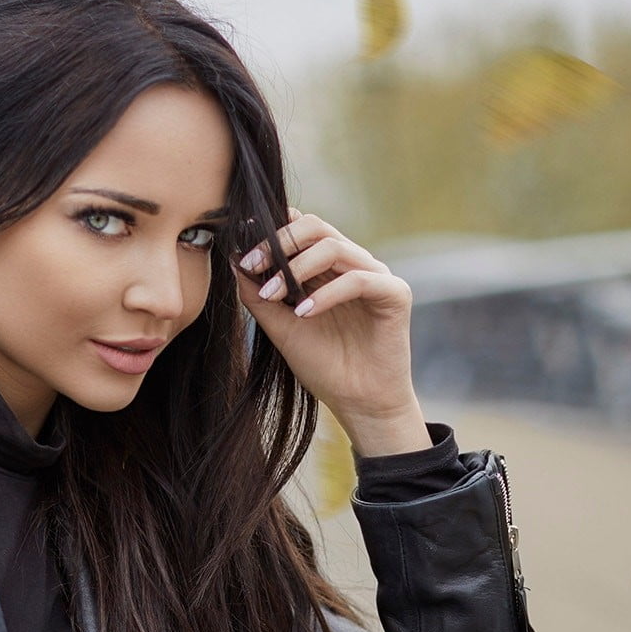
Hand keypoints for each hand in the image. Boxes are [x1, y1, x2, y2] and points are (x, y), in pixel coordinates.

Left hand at [230, 206, 417, 433]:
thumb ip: (260, 297)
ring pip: (334, 247)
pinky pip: (357, 279)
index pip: (303, 229)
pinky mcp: (395, 293)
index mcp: (328, 268)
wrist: (358, 404)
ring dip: (297, 268)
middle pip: (317, 227)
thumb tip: (235, 262)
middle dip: (280, 242)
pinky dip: (326, 294)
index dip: (273, 231)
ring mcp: (375, 276)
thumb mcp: (282, 328)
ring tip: (273, 295)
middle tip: (253, 265)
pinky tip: (304, 313)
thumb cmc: (325, 367)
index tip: (244, 253)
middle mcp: (353, 265)